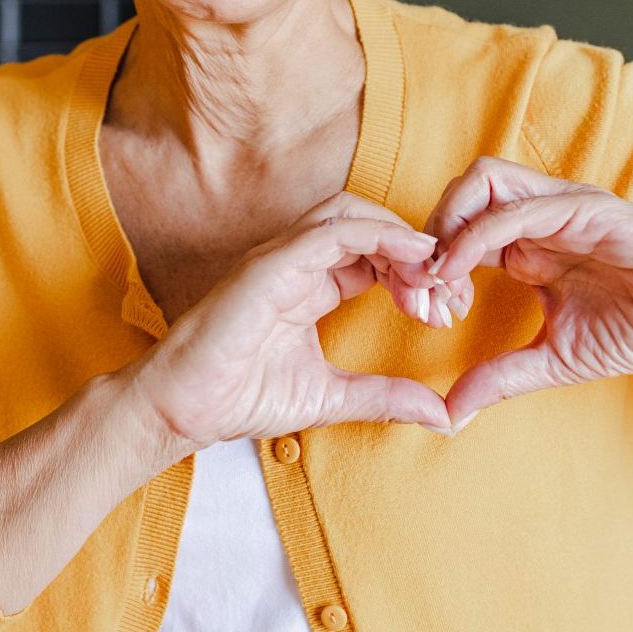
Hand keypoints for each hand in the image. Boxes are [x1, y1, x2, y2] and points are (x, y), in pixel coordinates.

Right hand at [122, 191, 459, 451]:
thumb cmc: (240, 397)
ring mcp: (280, 258)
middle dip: (416, 252)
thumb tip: (445, 416)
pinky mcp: (269, 264)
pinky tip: (411, 255)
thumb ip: (385, 398)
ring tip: (433, 273)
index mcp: (310, 285)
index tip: (446, 310)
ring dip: (400, 237)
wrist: (184, 408)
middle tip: (448, 293)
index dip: (416, 273)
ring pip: (352, 215)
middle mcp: (297, 262)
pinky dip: (377, 235)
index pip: (374, 255)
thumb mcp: (332, 398)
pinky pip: (330, 232)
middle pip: (370, 226)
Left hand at [423, 157, 632, 424]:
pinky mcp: (591, 210)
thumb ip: (500, 378)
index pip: (456, 228)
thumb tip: (447, 415)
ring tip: (439, 279)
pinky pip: (520, 209)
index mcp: (529, 243)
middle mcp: (541, 215)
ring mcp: (565, 207)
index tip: (425, 314)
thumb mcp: (555, 359)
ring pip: (482, 181)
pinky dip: (478, 234)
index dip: (429, 265)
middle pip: (458, 193)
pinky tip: (462, 271)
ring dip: (447, 224)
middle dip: (426, 238)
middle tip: (421, 294)